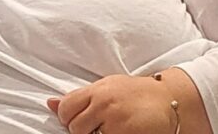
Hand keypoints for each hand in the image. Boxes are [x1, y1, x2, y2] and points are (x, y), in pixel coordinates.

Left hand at [47, 75, 177, 132]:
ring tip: (108, 129)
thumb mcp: (105, 88)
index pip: (66, 108)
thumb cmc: (133, 94)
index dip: (67, 118)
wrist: (167, 100)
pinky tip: (117, 132)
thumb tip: (50, 104)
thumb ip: (79, 97)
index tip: (77, 120)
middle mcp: (104, 105)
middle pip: (75, 127)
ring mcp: (116, 123)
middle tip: (96, 127)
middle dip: (81, 130)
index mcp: (97, 91)